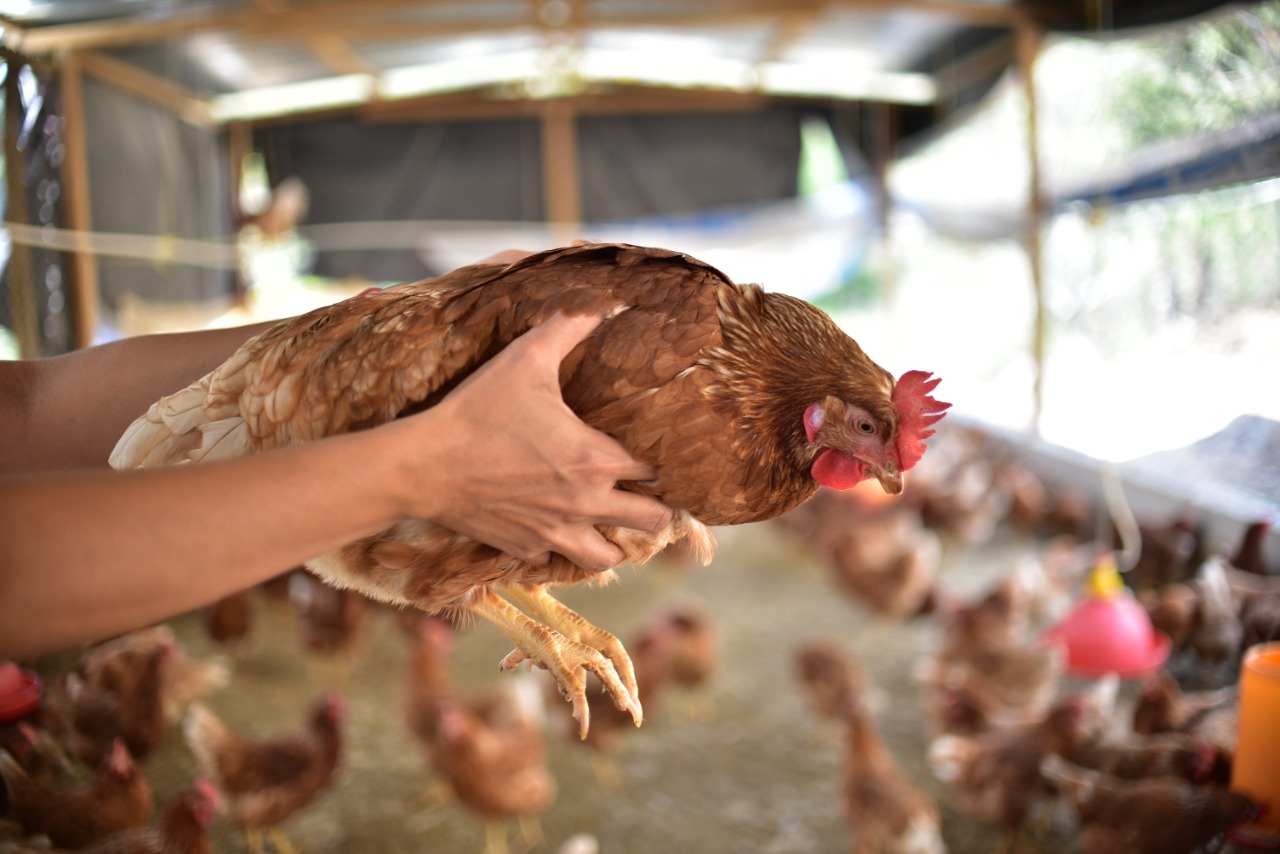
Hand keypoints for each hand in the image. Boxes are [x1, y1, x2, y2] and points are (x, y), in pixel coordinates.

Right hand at [400, 312, 672, 570]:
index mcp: (597, 459)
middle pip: (651, 520)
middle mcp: (586, 504)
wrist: (424, 466)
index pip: (655, 471)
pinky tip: (557, 526)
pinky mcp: (526, 549)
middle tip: (646, 492)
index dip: (659, 461)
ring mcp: (556, 533)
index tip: (655, 454)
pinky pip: (558, 560)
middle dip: (655, 507)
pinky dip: (563, 547)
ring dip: (616, 540)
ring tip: (611, 521)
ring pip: (610, 557)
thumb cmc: (478, 411)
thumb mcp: (526, 359)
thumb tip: (604, 301)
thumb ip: (569, 327)